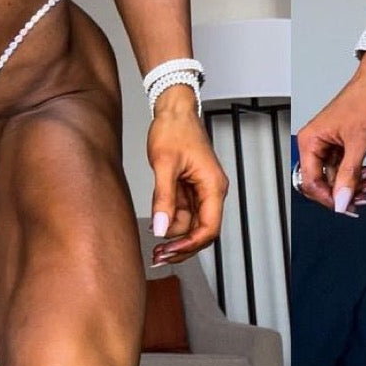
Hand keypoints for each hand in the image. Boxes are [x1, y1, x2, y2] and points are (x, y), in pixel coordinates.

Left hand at [147, 90, 228, 265]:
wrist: (173, 109)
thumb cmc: (175, 129)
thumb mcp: (164, 165)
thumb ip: (163, 198)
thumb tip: (161, 228)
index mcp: (212, 185)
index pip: (209, 228)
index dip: (190, 245)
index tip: (169, 252)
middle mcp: (211, 190)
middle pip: (201, 230)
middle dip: (180, 244)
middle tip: (157, 256)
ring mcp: (200, 189)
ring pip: (190, 223)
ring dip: (172, 231)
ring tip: (152, 232)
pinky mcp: (190, 187)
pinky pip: (182, 211)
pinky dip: (169, 219)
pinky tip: (156, 221)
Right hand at [295, 60, 365, 213]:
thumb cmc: (365, 100)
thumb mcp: (359, 143)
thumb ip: (348, 176)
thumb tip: (341, 202)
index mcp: (310, 140)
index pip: (311, 181)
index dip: (329, 198)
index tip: (346, 207)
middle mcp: (315, 143)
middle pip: (321, 182)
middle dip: (342, 193)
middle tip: (362, 200)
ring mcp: (327, 144)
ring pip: (334, 177)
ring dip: (352, 185)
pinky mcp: (339, 144)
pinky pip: (343, 168)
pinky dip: (356, 175)